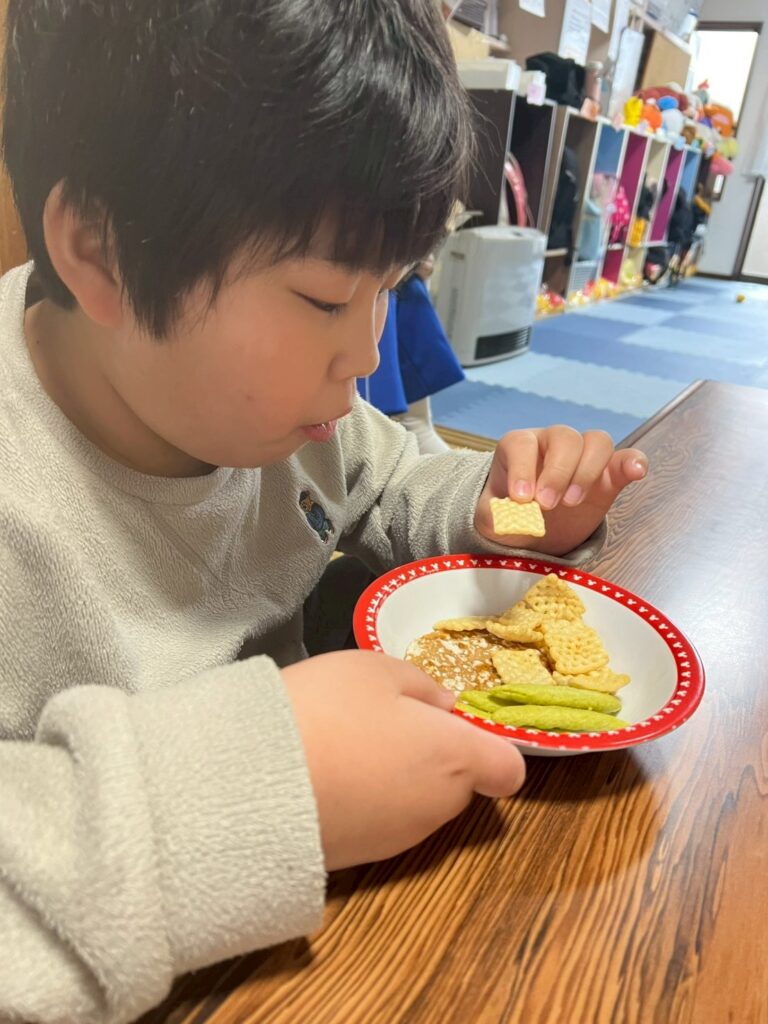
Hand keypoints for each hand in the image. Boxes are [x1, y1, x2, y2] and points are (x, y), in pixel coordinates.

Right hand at [282, 650, 524, 869]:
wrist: (250, 785)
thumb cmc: (326, 711)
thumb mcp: (375, 669)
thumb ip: (422, 685)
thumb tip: (444, 707)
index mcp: (454, 758)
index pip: (507, 768)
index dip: (488, 745)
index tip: (450, 723)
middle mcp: (437, 808)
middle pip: (457, 784)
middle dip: (432, 755)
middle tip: (381, 720)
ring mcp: (397, 839)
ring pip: (416, 803)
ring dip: (396, 777)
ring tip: (343, 745)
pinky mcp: (358, 858)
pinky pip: (378, 822)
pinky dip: (364, 801)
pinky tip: (324, 776)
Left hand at [474, 426, 647, 555]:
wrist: (530, 531)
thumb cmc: (508, 516)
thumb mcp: (491, 519)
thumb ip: (497, 516)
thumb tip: (512, 517)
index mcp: (519, 447)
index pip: (522, 443)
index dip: (522, 468)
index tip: (521, 498)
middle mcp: (551, 443)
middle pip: (564, 437)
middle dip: (557, 472)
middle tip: (547, 505)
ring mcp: (582, 456)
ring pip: (595, 442)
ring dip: (587, 471)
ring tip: (572, 502)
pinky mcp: (607, 474)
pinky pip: (625, 458)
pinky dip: (633, 462)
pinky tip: (636, 473)